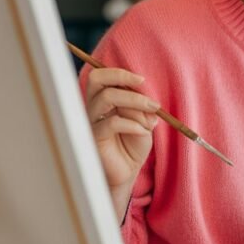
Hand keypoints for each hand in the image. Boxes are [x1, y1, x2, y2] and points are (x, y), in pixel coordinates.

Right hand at [84, 66, 160, 218]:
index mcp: (102, 99)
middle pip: (97, 79)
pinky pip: (112, 123)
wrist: (126, 171)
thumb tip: (146, 101)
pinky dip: (133, 124)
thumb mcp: (143, 122)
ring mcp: (91, 121)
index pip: (101, 76)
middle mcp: (93, 107)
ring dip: (134, 101)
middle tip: (144, 87)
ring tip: (152, 113)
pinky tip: (143, 132)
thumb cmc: (133, 144)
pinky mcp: (95, 138)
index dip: (120, 73)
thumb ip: (141, 109)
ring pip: (106, 97)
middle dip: (122, 78)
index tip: (142, 80)